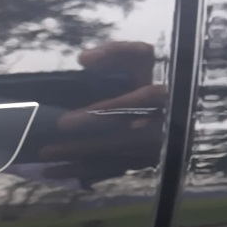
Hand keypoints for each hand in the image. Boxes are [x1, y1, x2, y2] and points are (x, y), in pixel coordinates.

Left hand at [39, 41, 166, 183]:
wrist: (180, 101)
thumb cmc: (156, 71)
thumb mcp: (141, 54)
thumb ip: (116, 52)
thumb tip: (84, 58)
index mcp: (164, 94)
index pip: (133, 104)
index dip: (101, 114)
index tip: (65, 123)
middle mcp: (163, 124)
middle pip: (119, 140)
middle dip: (81, 147)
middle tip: (47, 151)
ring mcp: (155, 146)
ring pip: (116, 159)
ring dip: (79, 166)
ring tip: (46, 168)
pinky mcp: (147, 159)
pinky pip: (116, 169)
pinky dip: (89, 174)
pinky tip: (63, 175)